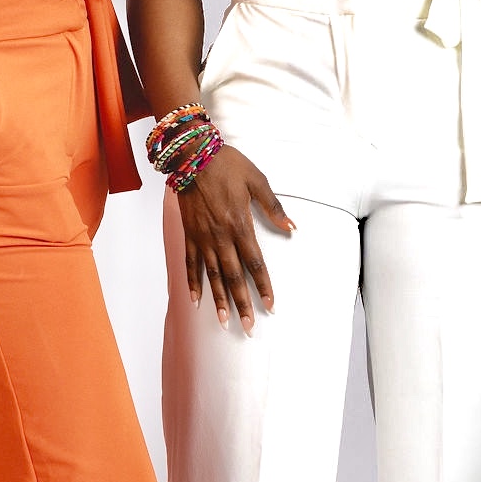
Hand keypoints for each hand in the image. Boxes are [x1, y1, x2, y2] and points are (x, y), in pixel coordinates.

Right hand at [177, 145, 293, 331]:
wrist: (191, 155)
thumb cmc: (227, 165)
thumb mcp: (257, 181)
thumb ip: (273, 207)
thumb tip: (291, 227)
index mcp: (240, 225)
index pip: (255, 264)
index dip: (264, 286)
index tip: (270, 306)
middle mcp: (221, 237)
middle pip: (234, 277)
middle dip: (242, 304)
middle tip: (248, 327)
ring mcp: (203, 238)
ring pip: (213, 276)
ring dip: (219, 300)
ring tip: (225, 321)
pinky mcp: (189, 235)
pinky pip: (190, 264)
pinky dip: (193, 283)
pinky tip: (197, 301)